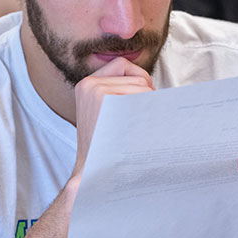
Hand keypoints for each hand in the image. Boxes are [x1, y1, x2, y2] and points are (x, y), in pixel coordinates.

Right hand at [72, 57, 154, 176]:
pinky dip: (148, 109)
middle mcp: (89, 83)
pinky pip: (141, 94)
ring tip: (138, 126)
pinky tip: (140, 127)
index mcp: (87, 84)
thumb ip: (119, 93)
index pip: (123, 65)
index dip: (139, 79)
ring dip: (149, 104)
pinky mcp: (105, 98)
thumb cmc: (107, 144)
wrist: (92, 171)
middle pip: (137, 75)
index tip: (141, 101)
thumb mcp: (107, 113)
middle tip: (142, 119)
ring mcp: (95, 89)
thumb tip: (150, 84)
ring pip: (143, 85)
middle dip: (147, 94)